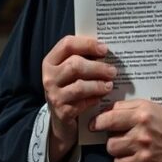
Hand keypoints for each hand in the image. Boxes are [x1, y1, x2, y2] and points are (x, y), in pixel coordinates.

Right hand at [42, 36, 114, 161]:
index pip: (67, 45)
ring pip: (80, 86)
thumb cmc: (69, 87)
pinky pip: (83, 103)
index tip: (104, 49)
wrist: (60, 116)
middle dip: (97, 67)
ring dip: (98, 85)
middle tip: (112, 71)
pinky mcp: (62, 112)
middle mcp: (49, 77)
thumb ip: (83, 58)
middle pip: (75, 65)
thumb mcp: (69, 71)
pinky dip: (95, 99)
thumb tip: (105, 50)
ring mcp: (54, 95)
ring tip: (110, 85)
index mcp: (50, 61)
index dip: (87, 44)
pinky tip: (101, 97)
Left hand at [91, 100, 161, 161]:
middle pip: (109, 141)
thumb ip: (125, 106)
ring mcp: (143, 155)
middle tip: (121, 136)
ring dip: (118, 151)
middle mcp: (141, 136)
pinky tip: (134, 156)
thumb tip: (105, 111)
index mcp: (141, 117)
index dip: (98, 122)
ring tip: (129, 146)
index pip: (109, 119)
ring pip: (114, 155)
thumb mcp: (147, 106)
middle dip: (112, 138)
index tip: (94, 124)